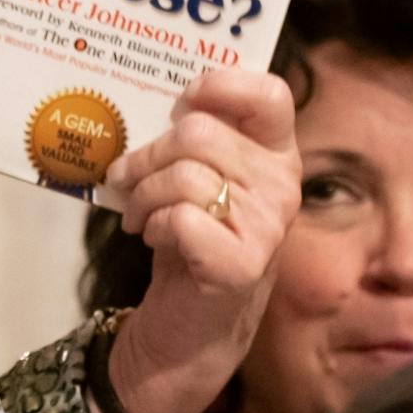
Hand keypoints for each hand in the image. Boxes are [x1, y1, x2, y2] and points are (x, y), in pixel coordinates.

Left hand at [96, 68, 300, 412]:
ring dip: (142, 195)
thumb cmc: (190, 240)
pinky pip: (180, 217)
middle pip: (198, 132)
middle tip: (129, 180)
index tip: (180, 105)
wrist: (189, 326)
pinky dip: (153, 225)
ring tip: (138, 215)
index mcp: (276, 153)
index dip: (219, 86)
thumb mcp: (196, 176)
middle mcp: (283, 185)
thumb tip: (163, 100)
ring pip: (183, 174)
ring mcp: (268, 226)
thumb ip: (193, 137)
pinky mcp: (242, 264)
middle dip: (147, 155)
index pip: (269, 94)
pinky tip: (155, 239)